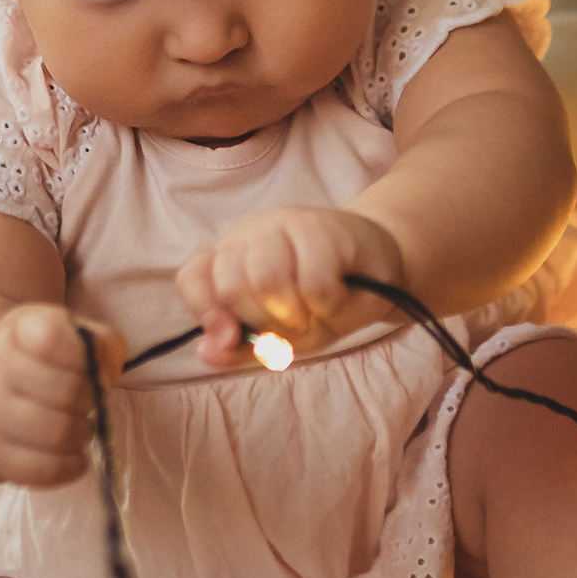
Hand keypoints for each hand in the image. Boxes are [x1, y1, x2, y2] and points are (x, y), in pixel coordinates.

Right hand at [0, 300, 110, 486]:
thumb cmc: (40, 360)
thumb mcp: (71, 334)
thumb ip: (102, 345)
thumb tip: (105, 378)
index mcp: (21, 327)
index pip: (53, 335)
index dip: (82, 353)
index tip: (83, 362)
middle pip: (66, 390)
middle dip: (90, 399)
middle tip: (87, 401)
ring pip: (57, 434)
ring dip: (82, 434)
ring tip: (79, 426)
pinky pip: (42, 470)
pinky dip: (70, 467)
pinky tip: (74, 456)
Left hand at [178, 208, 404, 370]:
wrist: (383, 272)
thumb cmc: (324, 302)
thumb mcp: (278, 335)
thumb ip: (240, 348)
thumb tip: (205, 353)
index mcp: (230, 257)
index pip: (193, 277)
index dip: (206, 311)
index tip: (230, 338)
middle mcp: (249, 233)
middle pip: (232, 284)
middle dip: (263, 321)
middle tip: (292, 324)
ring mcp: (285, 224)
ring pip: (267, 279)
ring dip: (295, 314)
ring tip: (313, 312)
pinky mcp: (323, 227)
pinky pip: (313, 284)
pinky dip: (327, 306)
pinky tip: (338, 297)